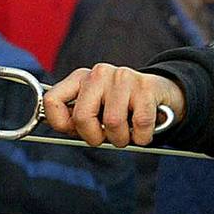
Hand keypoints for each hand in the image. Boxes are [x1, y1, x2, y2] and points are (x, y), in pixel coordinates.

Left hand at [42, 63, 184, 147]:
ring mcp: (123, 78)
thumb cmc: (123, 107)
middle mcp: (99, 73)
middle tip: (106, 137)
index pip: (52, 101)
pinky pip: (139, 125)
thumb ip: (76, 119)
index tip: (75, 131)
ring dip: (121, 139)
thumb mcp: (95, 109)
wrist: (161, 93)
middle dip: (94, 138)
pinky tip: (143, 130)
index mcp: (81, 78)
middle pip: (82, 117)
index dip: (61, 124)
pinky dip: (142, 137)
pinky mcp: (146, 88)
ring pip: (112, 124)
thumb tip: (64, 128)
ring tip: (127, 132)